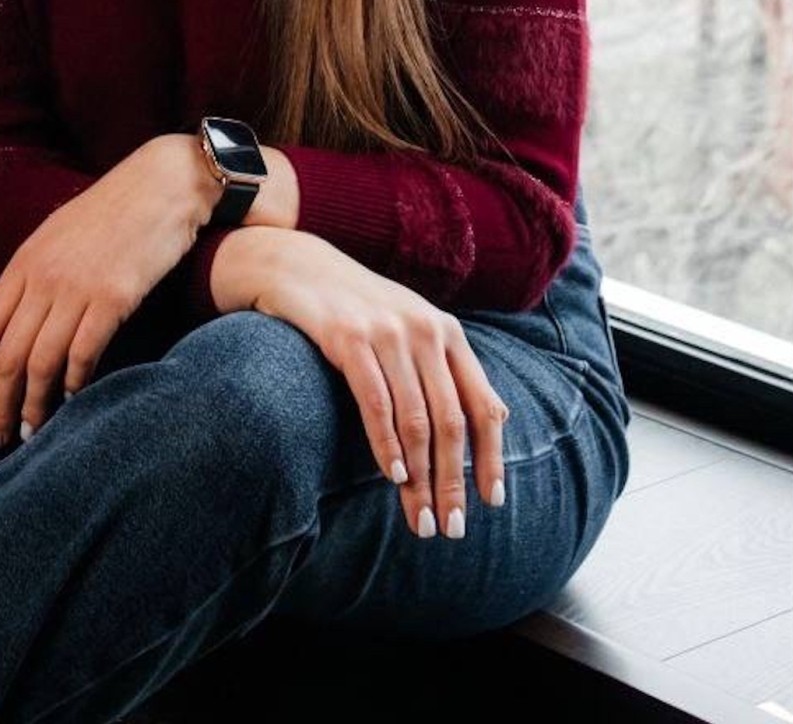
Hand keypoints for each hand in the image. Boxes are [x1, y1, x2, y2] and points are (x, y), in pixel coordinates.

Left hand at [0, 135, 207, 450]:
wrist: (161, 184)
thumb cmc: (111, 211)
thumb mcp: (55, 234)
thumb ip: (25, 275)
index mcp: (25, 261)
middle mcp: (44, 277)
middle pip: (6, 354)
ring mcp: (78, 287)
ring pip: (41, 361)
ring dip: (32, 405)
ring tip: (31, 433)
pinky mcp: (114, 296)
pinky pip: (84, 353)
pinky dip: (75, 384)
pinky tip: (74, 401)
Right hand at [246, 229, 509, 540]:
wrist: (298, 265)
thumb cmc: (359, 308)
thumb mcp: (411, 328)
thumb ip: (448, 368)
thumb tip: (495, 420)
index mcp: (448, 333)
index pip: (483, 405)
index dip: (491, 458)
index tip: (490, 502)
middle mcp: (425, 331)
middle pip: (451, 422)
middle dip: (453, 482)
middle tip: (450, 528)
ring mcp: (387, 333)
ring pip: (416, 420)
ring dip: (421, 479)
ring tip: (419, 518)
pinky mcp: (348, 337)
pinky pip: (376, 403)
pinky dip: (387, 446)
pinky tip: (392, 477)